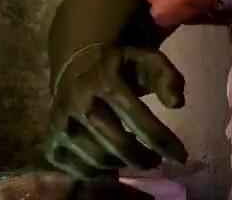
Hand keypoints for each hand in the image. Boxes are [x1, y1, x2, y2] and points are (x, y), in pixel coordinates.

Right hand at [43, 44, 189, 178]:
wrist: (74, 63)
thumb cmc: (119, 65)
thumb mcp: (147, 59)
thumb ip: (166, 76)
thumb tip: (177, 104)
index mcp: (104, 80)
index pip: (137, 118)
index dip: (162, 140)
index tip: (181, 156)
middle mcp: (78, 103)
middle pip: (117, 144)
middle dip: (143, 158)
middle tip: (156, 160)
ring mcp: (60, 124)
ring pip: (98, 160)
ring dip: (123, 165)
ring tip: (136, 157)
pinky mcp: (51, 141)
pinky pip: (77, 169)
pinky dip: (99, 172)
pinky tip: (112, 162)